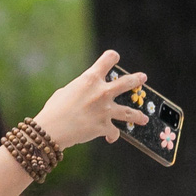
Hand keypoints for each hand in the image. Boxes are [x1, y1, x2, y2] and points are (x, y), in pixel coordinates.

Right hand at [33, 50, 148, 148]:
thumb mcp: (65, 92)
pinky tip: (111, 137)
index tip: (114, 58)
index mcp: (90, 79)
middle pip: (127, 83)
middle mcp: (102, 92)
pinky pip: (114, 132)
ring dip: (138, 116)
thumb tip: (85, 96)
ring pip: (129, 112)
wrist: (52, 130)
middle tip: (142, 78)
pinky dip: (112, 135)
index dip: (111, 57)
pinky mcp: (104, 126)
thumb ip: (80, 90)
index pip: (107, 60)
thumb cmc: (53, 110)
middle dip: (136, 80)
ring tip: (143, 118)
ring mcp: (105, 110)